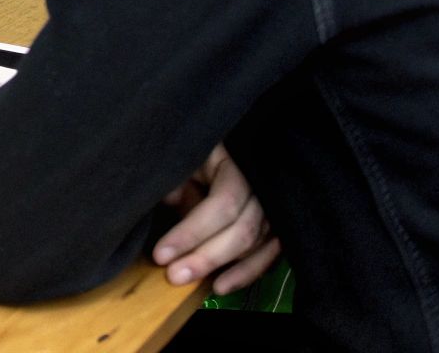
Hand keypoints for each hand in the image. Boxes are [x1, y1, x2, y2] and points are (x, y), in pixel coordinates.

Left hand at [153, 145, 280, 293]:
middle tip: (172, 275)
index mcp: (239, 165)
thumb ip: (178, 179)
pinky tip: (220, 287)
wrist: (224, 151)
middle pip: (243, 230)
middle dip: (205, 256)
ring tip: (188, 281)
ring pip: (256, 245)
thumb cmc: (198, 154)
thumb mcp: (185, 158)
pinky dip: (245, 274)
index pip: (223, 204)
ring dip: (223, 268)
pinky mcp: (278, 227)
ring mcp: (275, 209)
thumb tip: (173, 200)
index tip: (161, 254)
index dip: (193, 232)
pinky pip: (268, 255)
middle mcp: (264, 188)